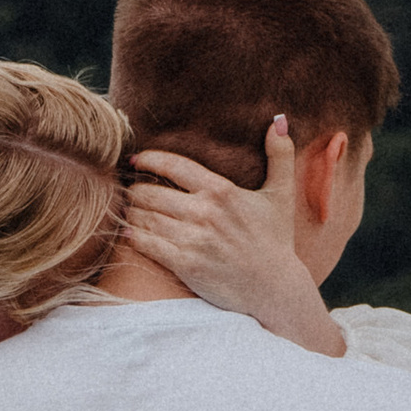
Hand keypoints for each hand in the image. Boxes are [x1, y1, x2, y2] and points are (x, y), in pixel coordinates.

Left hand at [121, 118, 344, 354]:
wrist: (274, 290)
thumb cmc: (275, 241)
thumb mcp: (282, 194)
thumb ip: (280, 155)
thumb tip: (278, 120)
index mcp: (222, 191)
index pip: (174, 165)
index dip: (149, 159)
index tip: (137, 160)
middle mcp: (204, 212)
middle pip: (150, 192)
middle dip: (135, 189)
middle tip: (129, 188)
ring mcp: (192, 239)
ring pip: (144, 217)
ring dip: (131, 211)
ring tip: (128, 208)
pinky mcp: (184, 264)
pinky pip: (146, 243)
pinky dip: (133, 235)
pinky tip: (129, 231)